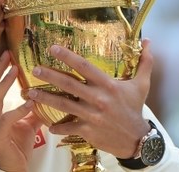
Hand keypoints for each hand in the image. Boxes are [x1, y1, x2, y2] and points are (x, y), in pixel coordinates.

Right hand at [0, 51, 43, 170]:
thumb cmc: (15, 149)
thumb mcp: (25, 125)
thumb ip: (30, 111)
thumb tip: (42, 97)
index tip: (5, 55)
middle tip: (7, 55)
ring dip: (4, 84)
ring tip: (15, 70)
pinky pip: (5, 121)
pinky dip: (17, 110)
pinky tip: (28, 103)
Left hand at [26, 39, 153, 158]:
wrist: (137, 139)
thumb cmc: (135, 109)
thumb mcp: (142, 85)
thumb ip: (144, 62)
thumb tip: (149, 40)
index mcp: (108, 85)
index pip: (84, 66)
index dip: (68, 56)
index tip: (52, 48)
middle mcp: (98, 99)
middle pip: (69, 84)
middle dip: (50, 75)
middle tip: (35, 69)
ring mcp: (91, 115)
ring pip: (64, 105)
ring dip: (45, 98)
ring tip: (30, 92)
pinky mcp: (87, 131)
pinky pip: (68, 127)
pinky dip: (57, 127)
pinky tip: (47, 124)